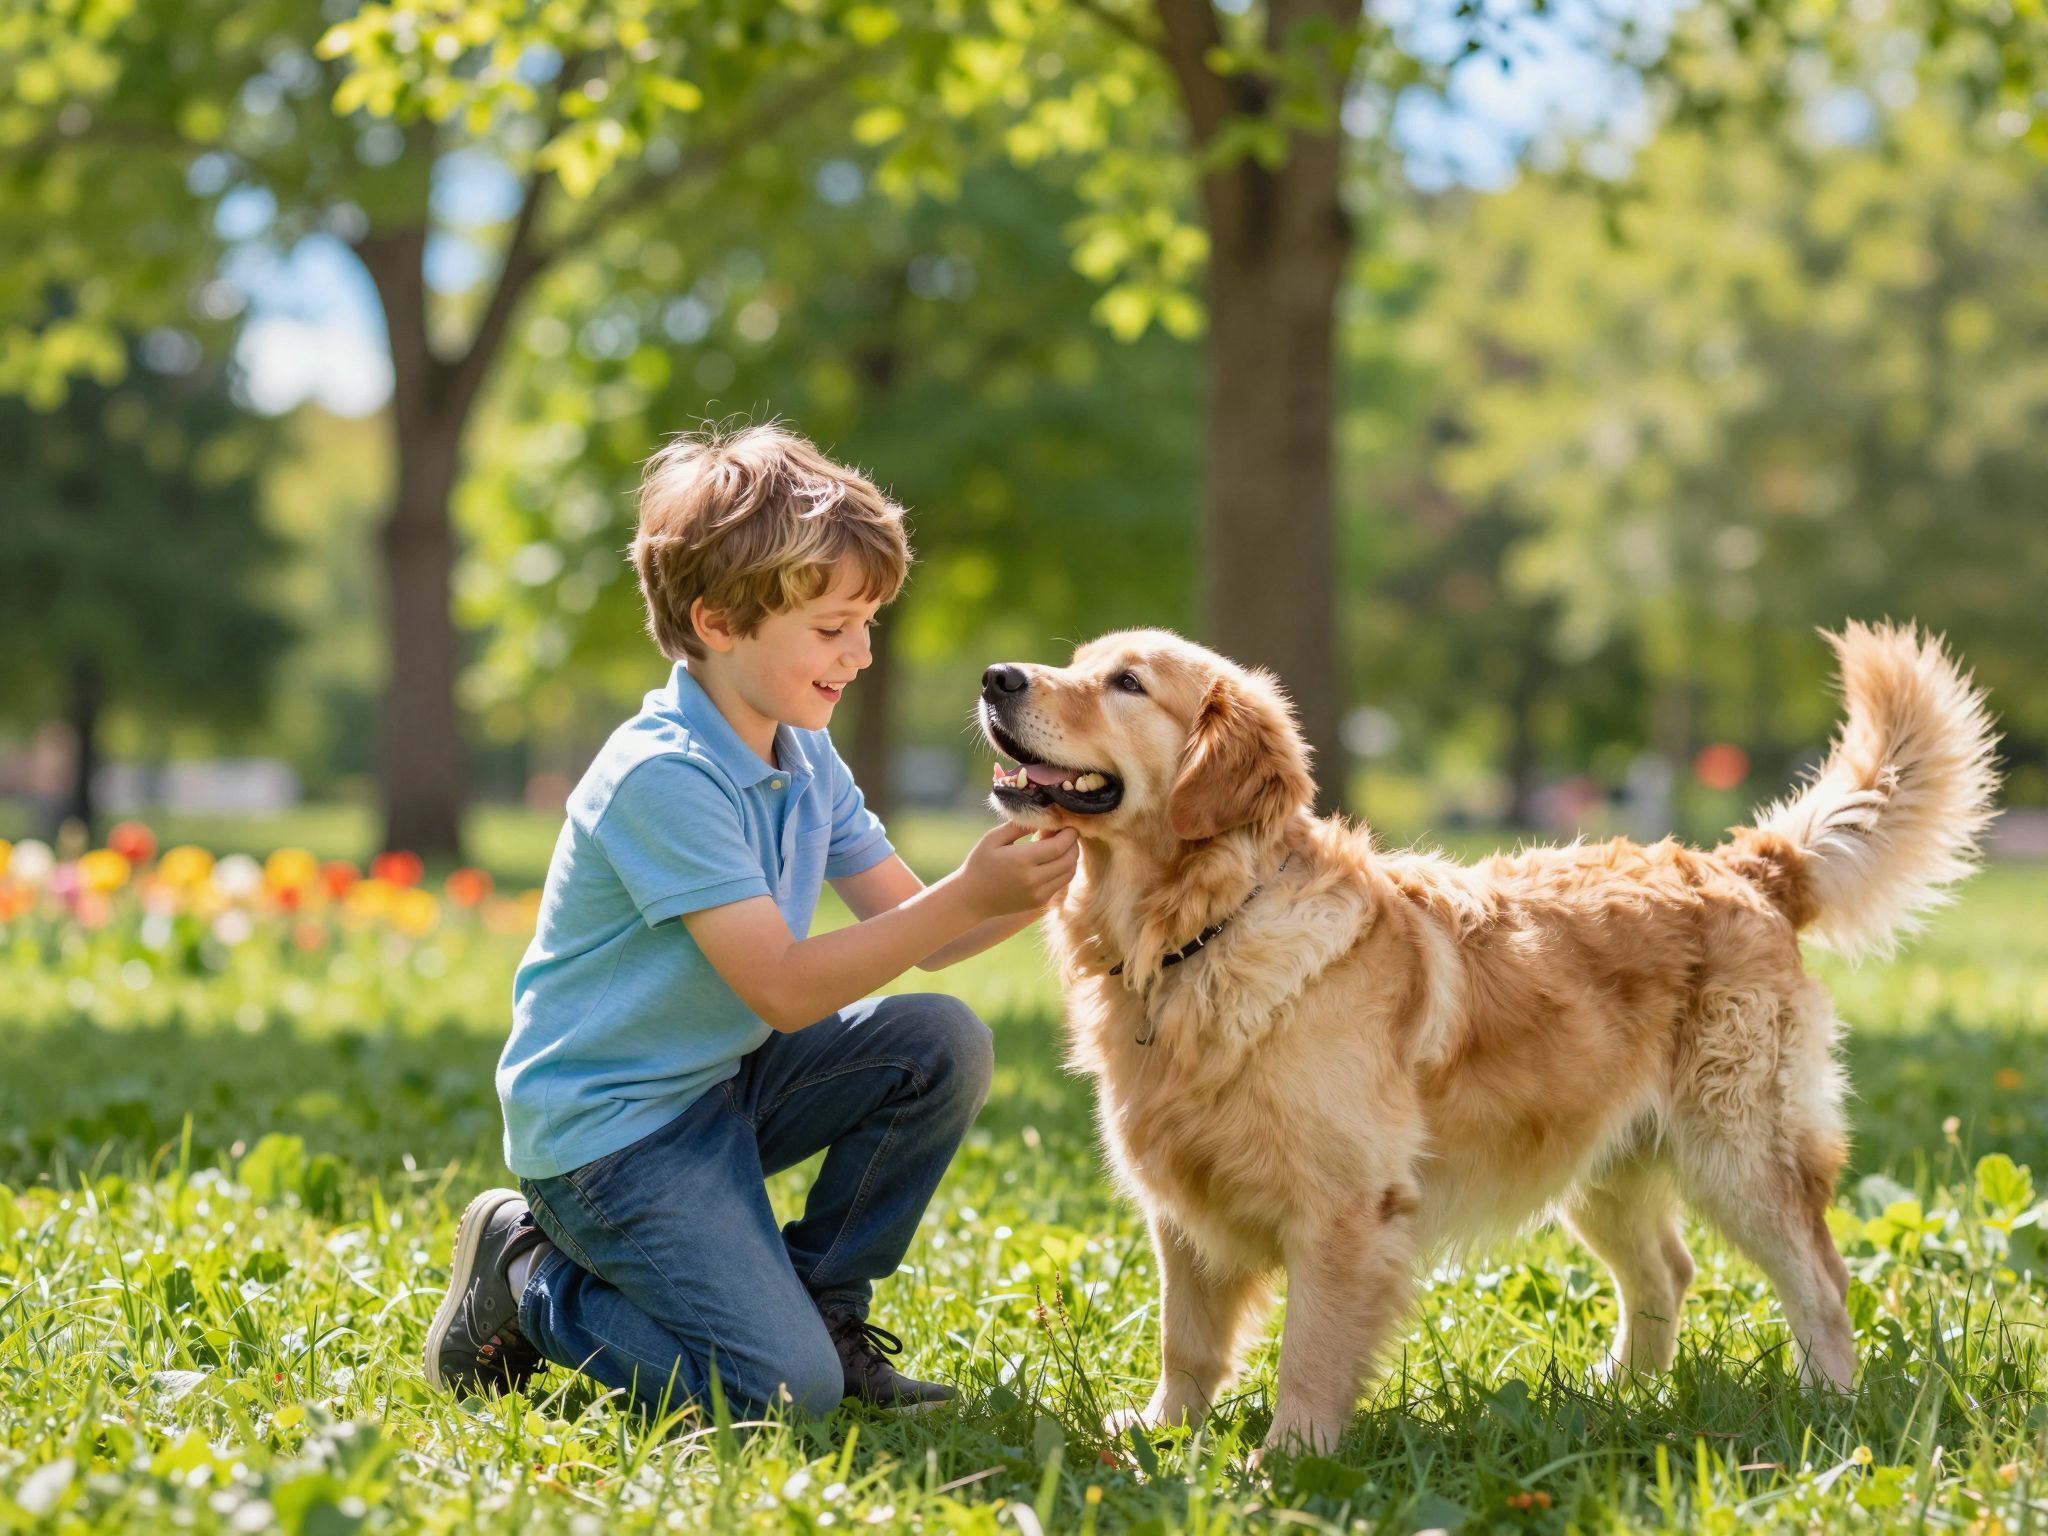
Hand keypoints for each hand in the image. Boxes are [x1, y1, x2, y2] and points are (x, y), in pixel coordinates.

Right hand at [956, 823, 1078, 918]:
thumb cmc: (979, 863)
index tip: (1070, 824)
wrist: (970, 898)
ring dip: (1071, 858)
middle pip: (1068, 860)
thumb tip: (1043, 818)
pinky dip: (1064, 870)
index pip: (1059, 846)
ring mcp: (1038, 894)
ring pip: (1069, 873)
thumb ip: (1018, 826)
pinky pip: (1061, 883)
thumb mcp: (993, 838)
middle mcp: (1033, 879)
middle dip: (1073, 844)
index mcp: (1021, 860)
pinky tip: (1054, 860)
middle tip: (1068, 833)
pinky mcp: (1039, 902)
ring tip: (1062, 846)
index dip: (1070, 834)